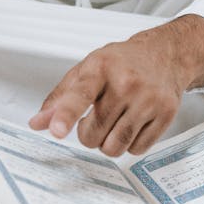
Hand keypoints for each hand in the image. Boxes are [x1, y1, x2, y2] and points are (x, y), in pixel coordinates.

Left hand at [29, 30, 188, 157]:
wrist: (165, 54)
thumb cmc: (123, 61)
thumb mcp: (87, 69)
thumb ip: (60, 97)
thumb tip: (38, 123)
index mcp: (101, 68)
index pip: (80, 94)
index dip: (66, 115)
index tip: (57, 129)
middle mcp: (126, 83)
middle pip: (93, 134)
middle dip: (88, 134)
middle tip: (96, 117)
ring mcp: (148, 99)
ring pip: (114, 147)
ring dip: (108, 143)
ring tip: (114, 122)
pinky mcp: (165, 114)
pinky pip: (137, 150)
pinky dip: (130, 144)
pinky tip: (132, 124)